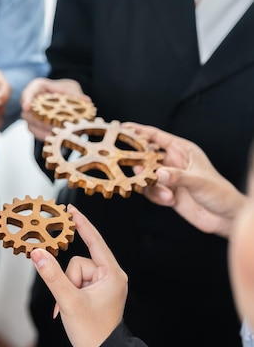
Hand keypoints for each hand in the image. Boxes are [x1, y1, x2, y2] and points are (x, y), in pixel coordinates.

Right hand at [20, 78, 89, 140]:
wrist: (65, 98)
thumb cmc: (64, 90)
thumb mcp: (71, 88)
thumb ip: (76, 94)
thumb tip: (86, 101)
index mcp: (37, 87)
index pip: (28, 92)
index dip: (26, 100)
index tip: (26, 107)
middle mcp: (31, 101)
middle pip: (27, 112)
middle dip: (38, 120)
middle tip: (50, 125)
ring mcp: (31, 114)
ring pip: (30, 124)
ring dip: (42, 130)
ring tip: (55, 133)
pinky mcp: (35, 125)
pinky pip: (36, 132)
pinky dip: (44, 135)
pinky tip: (54, 138)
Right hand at [31, 205, 126, 346]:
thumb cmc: (92, 331)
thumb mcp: (68, 300)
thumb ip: (51, 275)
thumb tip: (37, 252)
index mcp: (112, 275)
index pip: (95, 241)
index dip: (82, 224)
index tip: (71, 209)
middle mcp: (110, 276)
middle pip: (78, 261)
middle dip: (68, 279)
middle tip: (69, 300)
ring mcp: (102, 284)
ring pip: (73, 272)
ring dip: (67, 288)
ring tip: (70, 307)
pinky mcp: (95, 291)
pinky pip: (74, 281)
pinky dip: (67, 293)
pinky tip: (68, 309)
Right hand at [125, 123, 246, 237]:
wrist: (224, 218)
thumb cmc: (220, 193)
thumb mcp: (199, 181)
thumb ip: (176, 176)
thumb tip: (157, 174)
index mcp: (183, 150)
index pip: (156, 136)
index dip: (139, 131)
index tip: (123, 128)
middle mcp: (173, 162)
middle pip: (146, 155)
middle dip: (138, 161)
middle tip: (136, 168)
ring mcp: (168, 177)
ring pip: (145, 175)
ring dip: (150, 184)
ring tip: (165, 192)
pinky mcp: (165, 192)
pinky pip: (150, 191)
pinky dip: (156, 196)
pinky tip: (169, 200)